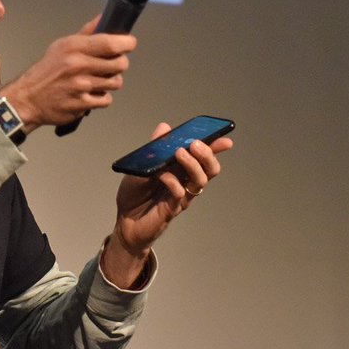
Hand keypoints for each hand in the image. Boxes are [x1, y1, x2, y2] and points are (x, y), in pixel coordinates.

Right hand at [0, 15, 137, 129]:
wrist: (28, 98)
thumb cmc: (47, 71)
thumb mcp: (63, 46)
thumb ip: (87, 33)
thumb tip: (103, 18)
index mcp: (74, 47)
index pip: (111, 43)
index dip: (127, 43)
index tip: (129, 43)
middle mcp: (78, 65)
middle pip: (120, 64)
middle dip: (120, 64)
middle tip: (111, 65)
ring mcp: (81, 86)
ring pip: (116, 82)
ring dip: (111, 81)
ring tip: (98, 80)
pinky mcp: (82, 104)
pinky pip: (106, 100)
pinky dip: (101, 98)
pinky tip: (90, 94)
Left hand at [100, 122, 233, 288]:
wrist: (124, 220)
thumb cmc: (135, 194)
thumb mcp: (141, 165)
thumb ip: (154, 148)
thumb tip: (164, 127)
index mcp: (181, 169)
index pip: (203, 157)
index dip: (216, 148)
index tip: (224, 139)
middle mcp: (186, 182)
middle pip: (209, 169)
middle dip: (208, 154)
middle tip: (196, 144)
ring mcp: (182, 196)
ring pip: (200, 180)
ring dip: (193, 164)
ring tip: (179, 153)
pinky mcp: (172, 208)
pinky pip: (180, 193)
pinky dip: (172, 181)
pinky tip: (161, 175)